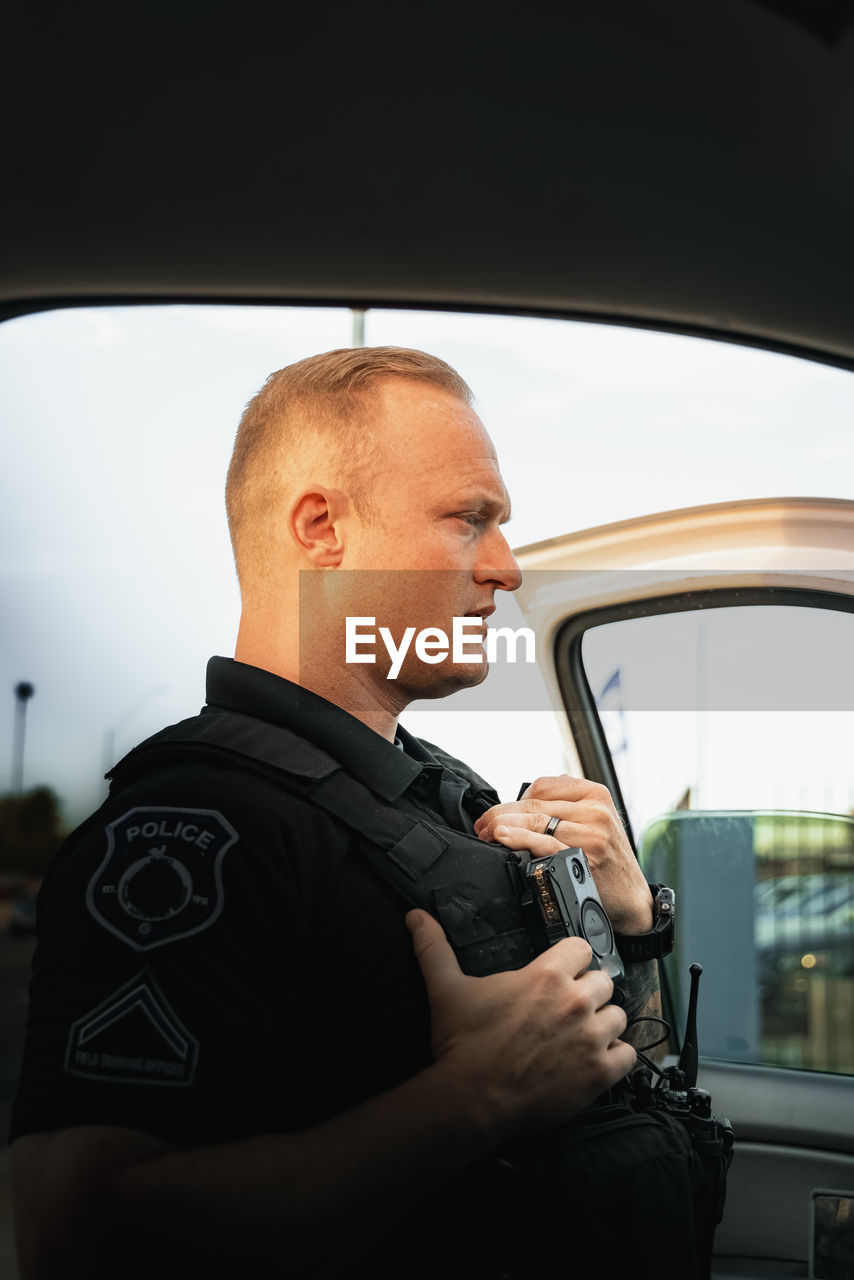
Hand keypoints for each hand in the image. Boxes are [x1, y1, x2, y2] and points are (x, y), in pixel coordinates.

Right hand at [406, 909, 635, 1145]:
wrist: (471, 1100)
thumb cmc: (462, 1044)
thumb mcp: (446, 989)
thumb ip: (434, 948)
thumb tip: (415, 917)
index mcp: (546, 976)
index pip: (582, 948)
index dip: (572, 959)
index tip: (562, 972)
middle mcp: (575, 1002)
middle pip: (603, 981)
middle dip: (587, 992)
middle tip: (567, 1008)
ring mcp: (591, 1039)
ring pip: (618, 1017)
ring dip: (603, 1024)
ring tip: (581, 1035)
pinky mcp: (599, 1074)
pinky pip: (628, 1056)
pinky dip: (616, 1058)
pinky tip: (595, 1060)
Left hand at [473, 774, 653, 933]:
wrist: (631, 896)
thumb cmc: (607, 858)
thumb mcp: (595, 820)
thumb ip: (565, 806)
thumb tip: (519, 803)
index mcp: (596, 794)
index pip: (543, 786)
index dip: (513, 799)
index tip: (495, 812)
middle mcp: (595, 811)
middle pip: (535, 805)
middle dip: (500, 814)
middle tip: (482, 826)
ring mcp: (591, 834)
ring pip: (535, 821)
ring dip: (502, 826)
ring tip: (486, 833)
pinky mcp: (583, 857)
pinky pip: (544, 843)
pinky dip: (519, 838)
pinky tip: (503, 837)